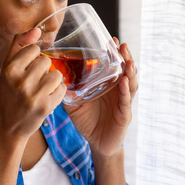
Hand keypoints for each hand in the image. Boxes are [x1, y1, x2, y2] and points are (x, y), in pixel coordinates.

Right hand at [0, 28, 66, 140]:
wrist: (8, 127)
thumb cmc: (7, 95)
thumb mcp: (7, 69)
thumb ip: (19, 45)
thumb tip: (36, 30)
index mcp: (9, 69)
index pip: (33, 50)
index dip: (32, 59)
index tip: (26, 69)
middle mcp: (21, 81)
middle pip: (45, 61)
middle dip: (42, 70)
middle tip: (32, 82)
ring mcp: (34, 95)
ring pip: (56, 74)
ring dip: (51, 81)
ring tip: (41, 90)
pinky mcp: (45, 107)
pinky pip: (62, 89)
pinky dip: (57, 93)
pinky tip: (46, 98)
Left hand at [64, 38, 137, 156]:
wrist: (97, 143)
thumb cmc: (87, 121)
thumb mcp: (74, 105)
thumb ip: (67, 92)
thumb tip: (54, 79)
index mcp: (106, 84)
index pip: (112, 65)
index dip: (113, 53)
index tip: (111, 40)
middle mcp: (117, 90)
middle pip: (124, 70)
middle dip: (125, 57)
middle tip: (122, 45)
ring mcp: (123, 101)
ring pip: (130, 82)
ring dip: (130, 70)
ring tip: (128, 60)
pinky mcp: (125, 114)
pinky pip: (126, 100)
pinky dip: (126, 90)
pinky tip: (125, 82)